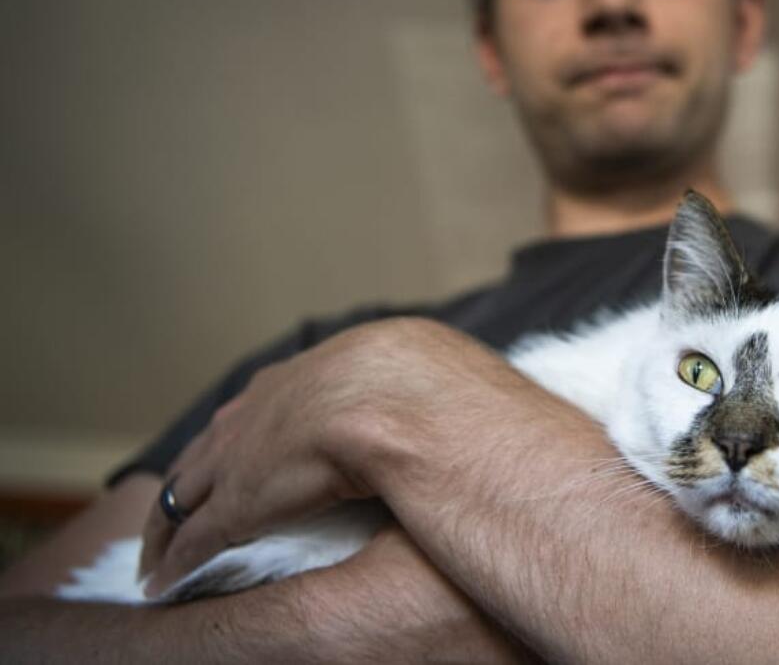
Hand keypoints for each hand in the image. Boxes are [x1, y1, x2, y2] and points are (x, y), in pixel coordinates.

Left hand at [139, 317, 444, 594]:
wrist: (407, 400)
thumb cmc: (430, 385)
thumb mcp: (417, 373)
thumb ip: (412, 386)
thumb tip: (443, 391)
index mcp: (307, 375)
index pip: (259, 408)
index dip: (247, 435)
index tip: (243, 454)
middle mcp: (261, 408)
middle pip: (209, 446)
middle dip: (196, 474)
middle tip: (183, 502)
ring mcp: (243, 455)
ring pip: (186, 492)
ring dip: (171, 523)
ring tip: (159, 550)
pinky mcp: (236, 506)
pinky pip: (194, 537)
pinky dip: (175, 560)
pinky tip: (164, 580)